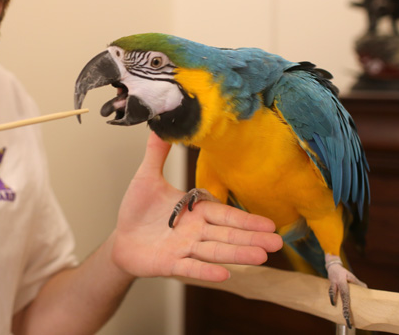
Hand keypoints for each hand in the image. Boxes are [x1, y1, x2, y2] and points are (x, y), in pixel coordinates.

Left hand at [111, 132, 282, 281]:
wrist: (120, 239)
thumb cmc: (138, 210)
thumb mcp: (147, 177)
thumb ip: (157, 153)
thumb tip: (160, 125)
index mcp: (196, 210)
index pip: (225, 214)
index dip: (247, 219)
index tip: (270, 223)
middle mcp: (196, 231)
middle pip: (228, 234)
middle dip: (252, 238)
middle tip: (278, 243)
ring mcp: (185, 249)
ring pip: (215, 251)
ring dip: (238, 254)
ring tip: (261, 257)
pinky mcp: (171, 264)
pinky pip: (191, 267)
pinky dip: (206, 271)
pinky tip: (224, 274)